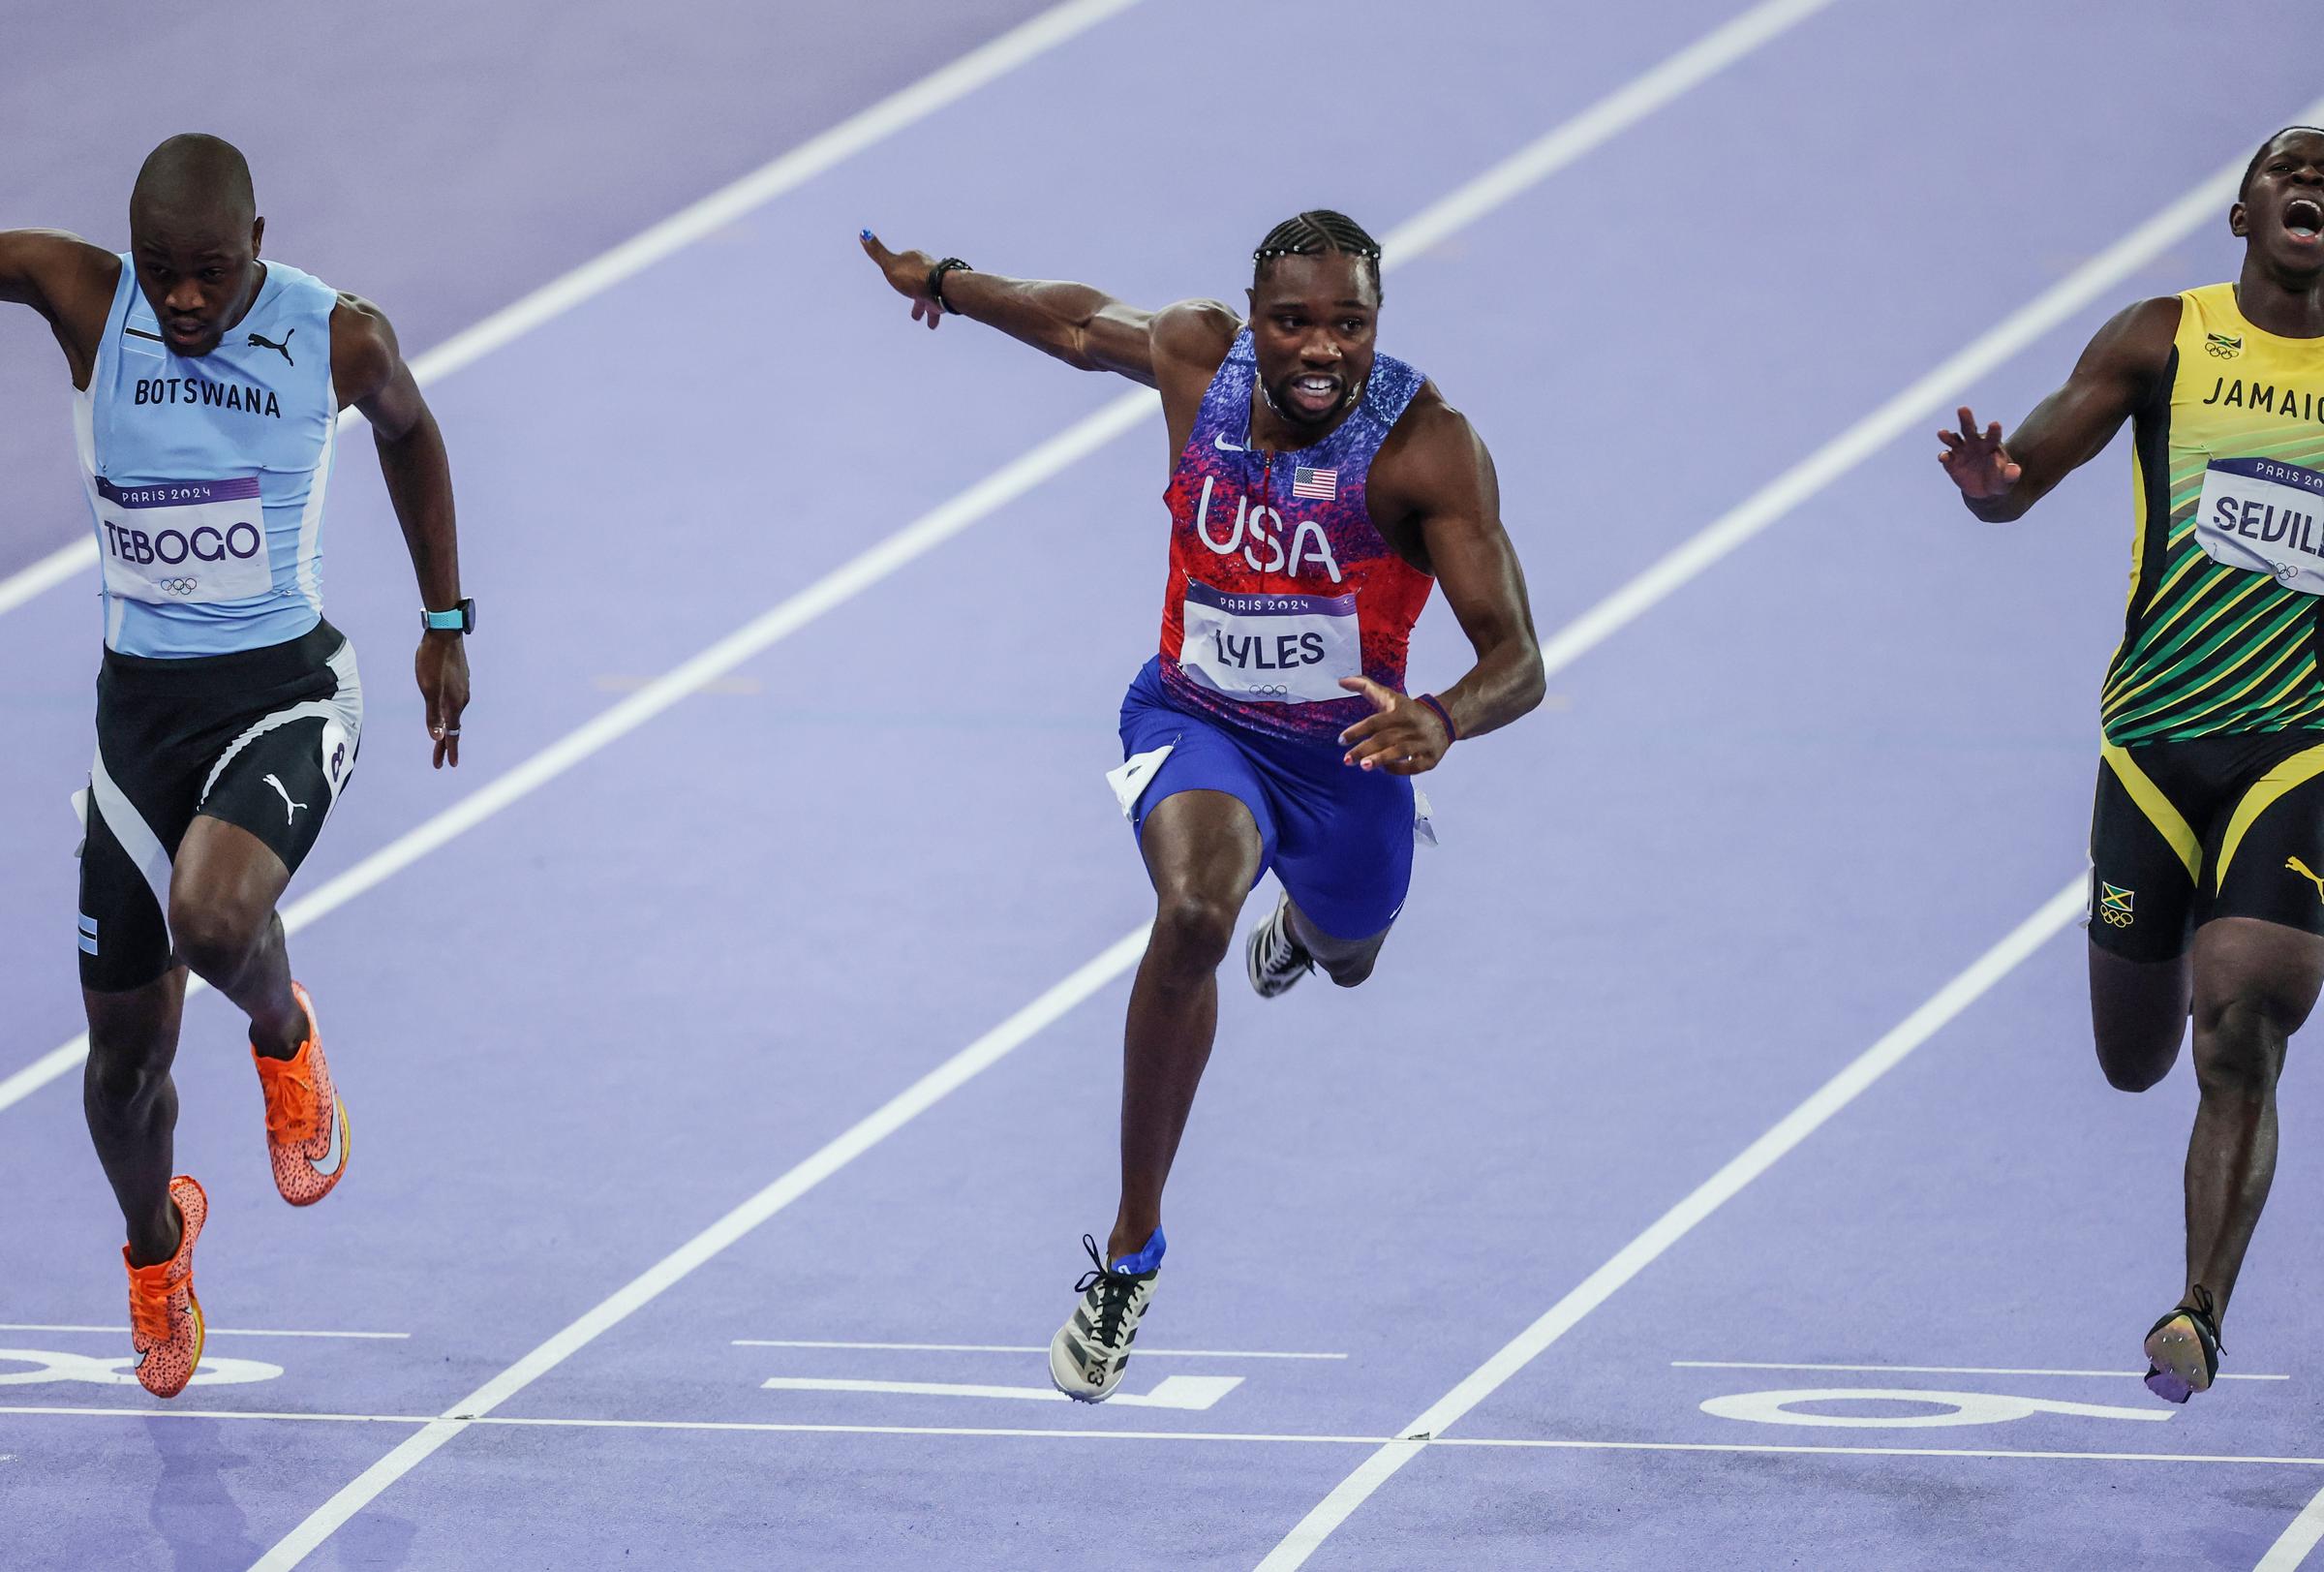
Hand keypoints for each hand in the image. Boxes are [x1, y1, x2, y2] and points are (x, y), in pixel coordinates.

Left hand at [415, 631, 468, 768]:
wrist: (445, 633)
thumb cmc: (433, 661)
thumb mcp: (428, 689)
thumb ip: (433, 714)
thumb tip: (437, 737)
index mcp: (454, 703)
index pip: (451, 734)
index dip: (448, 750)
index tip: (447, 766)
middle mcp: (461, 698)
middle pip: (453, 727)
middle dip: (446, 744)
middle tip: (440, 761)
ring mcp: (462, 688)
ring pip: (454, 713)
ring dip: (447, 728)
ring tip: (441, 738)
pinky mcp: (459, 679)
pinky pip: (454, 702)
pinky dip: (448, 712)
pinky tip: (443, 709)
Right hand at [859, 231, 945, 329]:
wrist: (939, 289)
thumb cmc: (913, 277)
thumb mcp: (890, 264)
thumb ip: (877, 252)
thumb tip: (863, 233)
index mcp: (914, 259)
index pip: (905, 261)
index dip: (899, 266)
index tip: (896, 269)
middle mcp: (926, 271)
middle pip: (916, 279)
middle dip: (911, 287)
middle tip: (906, 291)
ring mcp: (934, 285)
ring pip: (926, 296)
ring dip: (922, 306)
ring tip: (918, 317)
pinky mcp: (942, 298)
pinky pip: (936, 308)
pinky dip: (933, 317)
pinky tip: (931, 325)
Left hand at [1336, 676, 1450, 773]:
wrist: (1445, 719)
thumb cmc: (1410, 711)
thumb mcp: (1390, 696)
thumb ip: (1366, 687)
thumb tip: (1341, 681)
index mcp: (1400, 712)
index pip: (1375, 722)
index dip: (1357, 731)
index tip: (1341, 740)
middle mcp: (1411, 727)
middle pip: (1385, 738)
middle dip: (1365, 749)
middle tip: (1347, 759)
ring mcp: (1422, 743)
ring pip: (1400, 751)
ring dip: (1381, 759)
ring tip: (1363, 766)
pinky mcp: (1430, 758)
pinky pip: (1414, 766)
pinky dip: (1398, 769)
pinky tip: (1384, 769)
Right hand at [1937, 404, 2022, 498]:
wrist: (1985, 490)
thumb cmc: (2000, 480)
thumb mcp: (2007, 480)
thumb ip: (2010, 474)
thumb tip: (2015, 470)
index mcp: (1991, 444)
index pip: (1993, 435)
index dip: (1993, 430)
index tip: (1995, 424)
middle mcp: (1974, 443)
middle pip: (1969, 428)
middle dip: (1966, 419)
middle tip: (1962, 409)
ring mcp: (1961, 452)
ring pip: (1953, 439)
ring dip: (1947, 436)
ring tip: (1942, 433)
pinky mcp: (1951, 463)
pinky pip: (1946, 457)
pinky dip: (1944, 456)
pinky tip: (1943, 457)